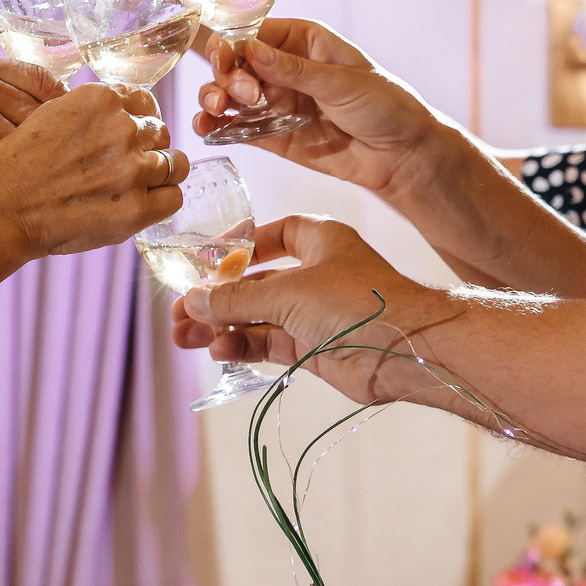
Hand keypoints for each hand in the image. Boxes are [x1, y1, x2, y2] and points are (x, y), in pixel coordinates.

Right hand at [0, 48, 63, 234]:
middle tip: (52, 176)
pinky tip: (16, 208)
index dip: (57, 114)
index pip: (41, 79)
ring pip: (37, 143)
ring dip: (40, 170)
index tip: (63, 141)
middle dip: (51, 146)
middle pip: (46, 111)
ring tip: (31, 196)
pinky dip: (25, 191)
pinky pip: (23, 172)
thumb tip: (42, 112)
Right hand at [0, 82, 181, 258]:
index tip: (129, 137)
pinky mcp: (135, 208)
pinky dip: (161, 201)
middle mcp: (122, 129)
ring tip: (132, 189)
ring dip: (157, 176)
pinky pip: (174, 198)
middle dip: (147, 149)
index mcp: (100, 99)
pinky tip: (140, 206)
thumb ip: (90, 113)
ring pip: (174, 164)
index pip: (145, 102)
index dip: (139, 121)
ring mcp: (132, 170)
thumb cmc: (15, 167)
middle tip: (123, 169)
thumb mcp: (49, 116)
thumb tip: (122, 117)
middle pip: (160, 133)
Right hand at [171, 216, 433, 395]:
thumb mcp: (288, 292)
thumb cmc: (357, 302)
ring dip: (221, 326)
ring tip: (184, 337)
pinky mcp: (313, 347)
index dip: (239, 246)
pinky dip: (243, 346)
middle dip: (216, 299)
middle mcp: (316, 274)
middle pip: (254, 284)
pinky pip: (268, 343)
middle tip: (179, 312)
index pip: (272, 235)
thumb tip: (191, 300)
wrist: (406, 350)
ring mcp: (314, 313)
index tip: (206, 261)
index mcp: (319, 240)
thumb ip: (235, 299)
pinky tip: (219, 351)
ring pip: (256, 317)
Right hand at [195, 18, 443, 193]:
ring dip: (214, 99)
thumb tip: (252, 50)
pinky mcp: (273, 135)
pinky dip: (218, 126)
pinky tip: (207, 127)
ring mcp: (277, 102)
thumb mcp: (342, 82)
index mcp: (303, 41)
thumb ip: (295, 70)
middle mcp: (284, 69)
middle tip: (244, 95)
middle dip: (227, 76)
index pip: (254, 35)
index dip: (234, 46)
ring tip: (214, 109)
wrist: (402, 155)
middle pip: (236, 65)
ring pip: (230, 95)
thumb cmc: (385, 106)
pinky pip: (237, 128)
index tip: (227, 60)